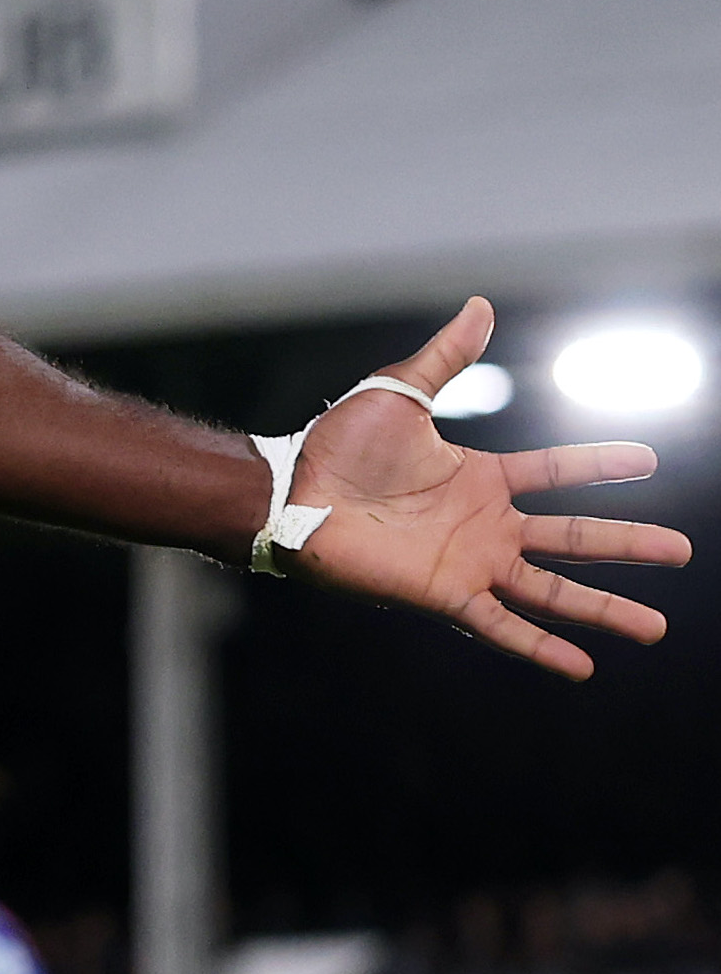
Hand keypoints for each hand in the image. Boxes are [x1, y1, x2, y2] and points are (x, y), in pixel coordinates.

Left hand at [285, 297, 690, 678]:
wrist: (292, 492)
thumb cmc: (338, 446)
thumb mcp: (400, 392)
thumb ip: (446, 357)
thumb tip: (480, 306)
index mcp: (480, 479)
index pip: (556, 471)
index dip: (600, 465)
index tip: (648, 459)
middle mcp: (484, 526)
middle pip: (573, 538)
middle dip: (628, 545)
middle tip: (682, 551)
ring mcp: (469, 563)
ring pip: (552, 590)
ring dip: (603, 608)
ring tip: (653, 628)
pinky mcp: (443, 593)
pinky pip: (501, 626)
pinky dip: (539, 647)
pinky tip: (581, 667)